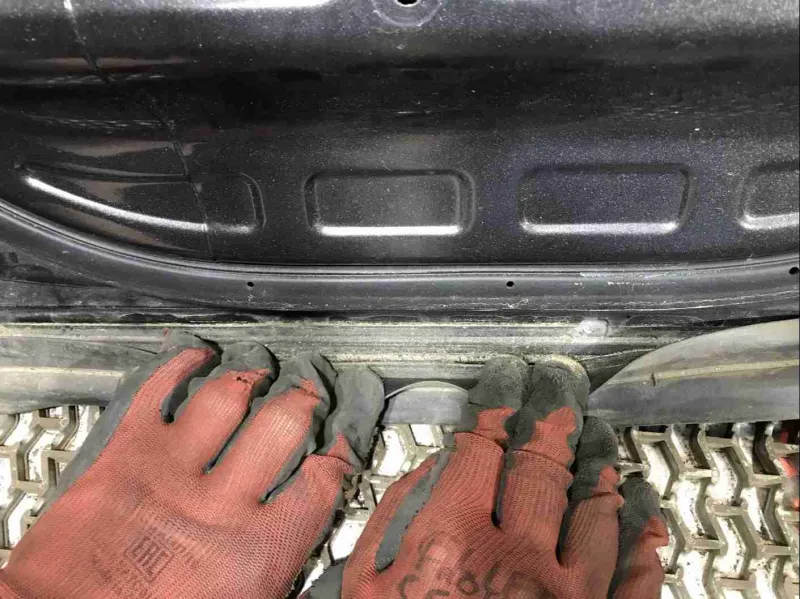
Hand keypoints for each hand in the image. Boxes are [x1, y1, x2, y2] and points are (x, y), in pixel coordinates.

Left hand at [0, 331, 382, 598]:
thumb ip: (283, 582)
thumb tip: (316, 578)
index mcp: (254, 553)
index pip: (319, 483)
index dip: (339, 453)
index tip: (341, 443)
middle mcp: (220, 503)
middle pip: (282, 424)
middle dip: (304, 400)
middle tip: (310, 391)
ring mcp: (172, 470)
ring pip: (228, 397)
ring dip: (252, 375)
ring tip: (263, 369)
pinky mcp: (126, 453)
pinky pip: (158, 390)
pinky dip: (181, 365)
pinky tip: (198, 357)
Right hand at [306, 357, 667, 598]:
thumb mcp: (361, 588)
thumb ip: (389, 520)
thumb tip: (424, 474)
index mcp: (452, 537)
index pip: (479, 448)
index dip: (494, 409)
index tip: (504, 389)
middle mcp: (515, 555)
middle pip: (540, 466)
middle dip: (550, 423)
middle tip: (561, 398)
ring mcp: (567, 595)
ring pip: (596, 513)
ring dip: (600, 474)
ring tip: (603, 450)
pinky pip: (636, 580)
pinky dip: (646, 543)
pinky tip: (649, 520)